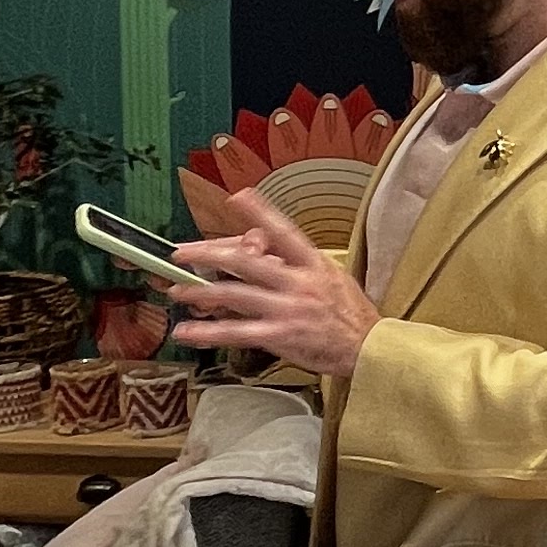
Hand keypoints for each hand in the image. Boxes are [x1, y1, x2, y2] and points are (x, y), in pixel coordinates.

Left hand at [166, 189, 379, 377]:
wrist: (370, 348)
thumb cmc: (350, 313)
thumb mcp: (330, 278)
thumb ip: (295, 265)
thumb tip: (262, 254)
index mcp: (313, 264)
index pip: (284, 231)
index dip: (261, 213)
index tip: (239, 197)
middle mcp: (299, 282)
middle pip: (248, 261)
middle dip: (210, 254)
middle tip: (183, 253)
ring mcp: (289, 309)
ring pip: (235, 294)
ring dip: (200, 293)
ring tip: (177, 292)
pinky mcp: (281, 336)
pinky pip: (236, 332)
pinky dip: (207, 333)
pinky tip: (187, 332)